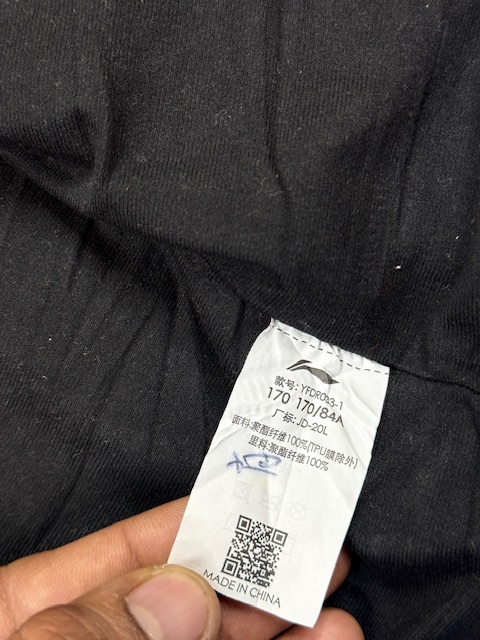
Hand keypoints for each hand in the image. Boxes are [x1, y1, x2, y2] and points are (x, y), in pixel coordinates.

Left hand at [0, 497, 362, 638]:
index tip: (251, 500)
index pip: (120, 551)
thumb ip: (89, 627)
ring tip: (336, 614)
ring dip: (284, 632)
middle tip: (316, 552)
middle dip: (254, 577)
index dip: (191, 521)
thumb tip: (177, 591)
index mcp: (27, 618)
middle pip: (184, 601)